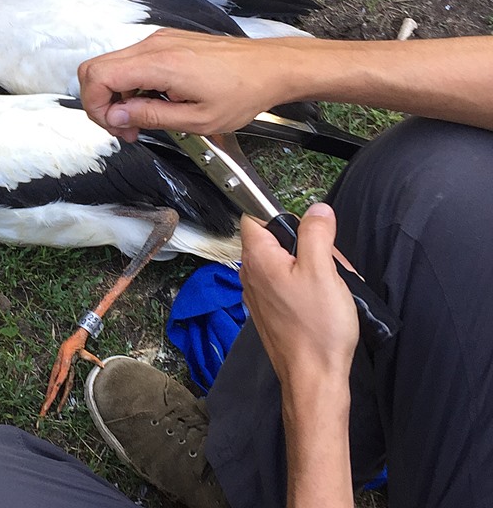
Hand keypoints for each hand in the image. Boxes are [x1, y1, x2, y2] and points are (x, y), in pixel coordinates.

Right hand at [77, 29, 297, 140]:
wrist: (270, 67)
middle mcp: (154, 46)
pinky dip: (131, 85)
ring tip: (140, 120)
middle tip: (123, 128)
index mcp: (159, 63)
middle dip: (101, 103)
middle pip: (96, 68)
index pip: (98, 76)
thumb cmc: (243, 91)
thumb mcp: (196, 119)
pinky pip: (132, 62)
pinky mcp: (166, 42)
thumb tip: (116, 116)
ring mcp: (159, 41)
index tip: (114, 126)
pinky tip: (152, 103)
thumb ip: (150, 116)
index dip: (95, 106)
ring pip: (112, 66)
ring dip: (116, 96)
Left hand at [239, 203, 358, 389]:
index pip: (256, 217)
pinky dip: (309, 287)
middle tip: (331, 264)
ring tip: (333, 287)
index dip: (283, 216)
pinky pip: (290, 285)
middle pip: (278, 241)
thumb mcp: (323, 270)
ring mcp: (260, 294)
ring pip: (288, 263)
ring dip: (314, 268)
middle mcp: (251, 274)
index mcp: (258, 258)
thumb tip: (317, 210)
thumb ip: (316, 233)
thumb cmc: (317, 327)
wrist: (314, 376)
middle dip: (309, 246)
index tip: (308, 231)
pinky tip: (326, 302)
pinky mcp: (272, 311)